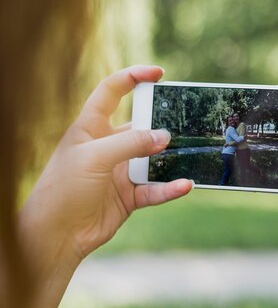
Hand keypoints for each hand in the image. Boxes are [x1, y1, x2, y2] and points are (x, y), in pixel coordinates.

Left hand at [20, 65, 192, 267]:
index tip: (158, 73)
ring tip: (189, 154)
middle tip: (184, 122)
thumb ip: (131, 143)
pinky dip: (171, 188)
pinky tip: (185, 184)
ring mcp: (120, 171)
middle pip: (141, 126)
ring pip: (153, 159)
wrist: (57, 234)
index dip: (133, 78)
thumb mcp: (94, 157)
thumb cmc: (64, 188)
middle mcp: (108, 146)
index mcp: (91, 127)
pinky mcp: (130, 196)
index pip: (111, 92)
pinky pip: (156, 188)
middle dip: (161, 124)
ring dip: (171, 159)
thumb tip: (165, 136)